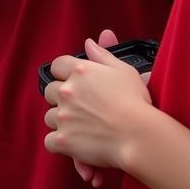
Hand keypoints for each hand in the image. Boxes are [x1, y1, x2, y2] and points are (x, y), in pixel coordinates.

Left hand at [43, 31, 152, 171]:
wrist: (139, 136)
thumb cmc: (136, 103)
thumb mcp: (124, 71)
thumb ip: (103, 54)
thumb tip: (89, 42)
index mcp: (79, 71)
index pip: (57, 65)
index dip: (63, 74)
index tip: (71, 82)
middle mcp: (66, 91)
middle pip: (49, 91)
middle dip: (61, 99)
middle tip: (80, 109)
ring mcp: (62, 116)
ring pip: (49, 117)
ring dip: (61, 122)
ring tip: (81, 129)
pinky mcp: (63, 140)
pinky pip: (49, 142)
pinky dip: (60, 145)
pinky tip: (75, 146)